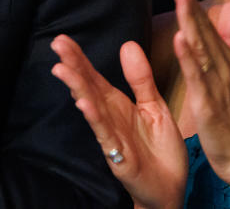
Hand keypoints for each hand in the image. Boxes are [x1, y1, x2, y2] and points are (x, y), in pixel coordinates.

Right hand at [51, 36, 187, 208]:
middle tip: (57, 43)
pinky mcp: (119, 156)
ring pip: (92, 108)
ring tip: (62, 69)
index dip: (80, 58)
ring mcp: (112, 137)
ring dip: (77, 89)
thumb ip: (141, 79)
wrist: (172, 189)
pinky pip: (106, 134)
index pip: (94, 77)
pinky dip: (95, 119)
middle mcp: (110, 118)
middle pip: (88, 88)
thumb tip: (127, 44)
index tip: (63, 39)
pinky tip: (84, 104)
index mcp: (118, 104)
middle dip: (73, 66)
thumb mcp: (154, 106)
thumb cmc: (161, 150)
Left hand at [170, 0, 229, 187]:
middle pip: (202, 27)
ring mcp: (217, 84)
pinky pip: (197, 78)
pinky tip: (181, 40)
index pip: (205, 21)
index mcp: (225, 59)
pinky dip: (189, 58)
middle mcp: (222, 66)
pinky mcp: (209, 104)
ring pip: (201, 46)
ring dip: (192, 19)